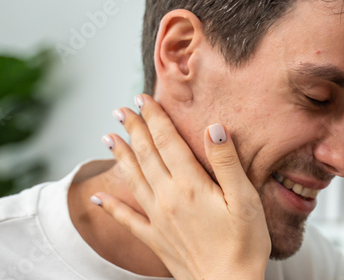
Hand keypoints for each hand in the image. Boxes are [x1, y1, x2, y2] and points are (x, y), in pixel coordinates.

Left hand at [92, 94, 269, 279]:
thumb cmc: (245, 244)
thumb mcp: (245, 199)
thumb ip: (227, 162)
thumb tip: (213, 127)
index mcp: (191, 185)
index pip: (168, 142)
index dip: (155, 118)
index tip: (142, 99)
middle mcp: (168, 199)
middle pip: (146, 156)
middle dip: (133, 130)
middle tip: (120, 109)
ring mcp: (158, 220)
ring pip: (133, 180)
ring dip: (120, 157)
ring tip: (107, 137)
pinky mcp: (155, 239)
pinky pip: (127, 219)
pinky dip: (111, 207)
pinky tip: (97, 198)